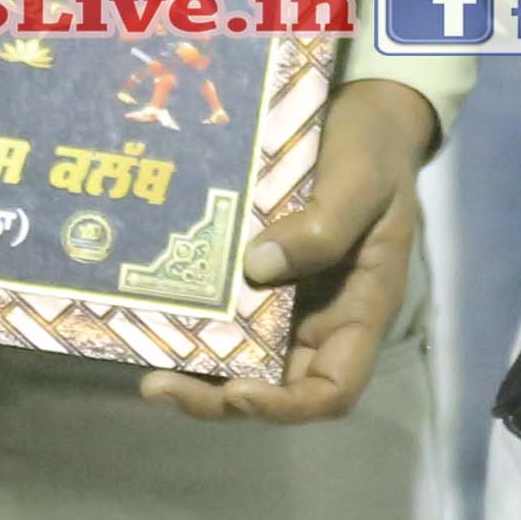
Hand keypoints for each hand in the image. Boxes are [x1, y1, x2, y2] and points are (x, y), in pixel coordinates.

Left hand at [145, 74, 434, 424]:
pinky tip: (152, 319)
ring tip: (146, 369)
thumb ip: (325, 225)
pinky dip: (193, 329)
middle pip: (277, 388)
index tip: (239, 388)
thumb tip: (257, 267)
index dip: (287, 405)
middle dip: (220, 399)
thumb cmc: (374, 150)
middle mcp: (323, 319)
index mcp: (362, 309)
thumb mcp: (363, 180)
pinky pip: (226, 318)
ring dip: (198, 374)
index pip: (334, 389)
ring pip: (245, 362)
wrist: (361, 114)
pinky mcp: (258, 278)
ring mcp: (288, 302)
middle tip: (160, 385)